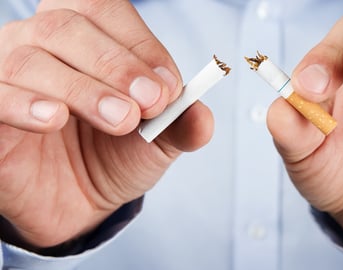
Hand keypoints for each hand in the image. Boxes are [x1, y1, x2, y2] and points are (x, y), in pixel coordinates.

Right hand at [0, 0, 212, 249]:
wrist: (80, 202)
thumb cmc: (115, 155)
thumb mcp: (157, 140)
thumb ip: (180, 123)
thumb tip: (201, 115)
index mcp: (84, 36)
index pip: (103, 10)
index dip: (139, 44)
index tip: (169, 88)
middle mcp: (39, 44)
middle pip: (66, 27)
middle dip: (116, 65)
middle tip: (149, 104)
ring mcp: (7, 75)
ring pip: (30, 59)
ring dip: (83, 89)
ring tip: (120, 119)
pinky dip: (23, 103)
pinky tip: (54, 118)